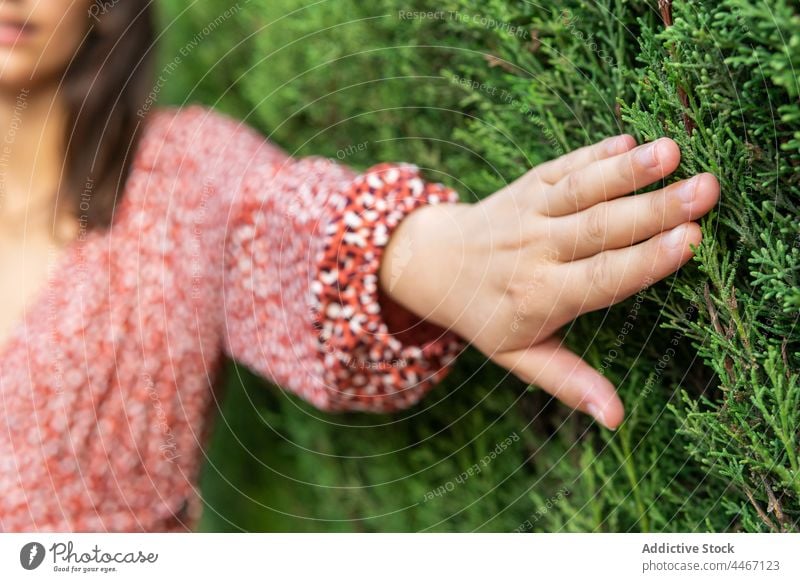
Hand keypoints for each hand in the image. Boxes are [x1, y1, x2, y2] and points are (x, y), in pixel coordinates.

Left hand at [380, 136, 719, 428]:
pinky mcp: (527, 186)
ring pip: (581, 190)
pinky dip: (593, 153)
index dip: (647, 260)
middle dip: (655, 208)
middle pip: (600, 228)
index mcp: (540, 296)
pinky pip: (561, 168)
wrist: (434, 266)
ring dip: (626, 170)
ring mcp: (529, 213)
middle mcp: (535, 250)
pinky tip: (630, 141)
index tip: (690, 242)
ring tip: (671, 152)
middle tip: (707, 189)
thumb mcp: (520, 356)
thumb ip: (566, 382)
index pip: (602, 278)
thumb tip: (614, 418)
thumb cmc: (486, 316)